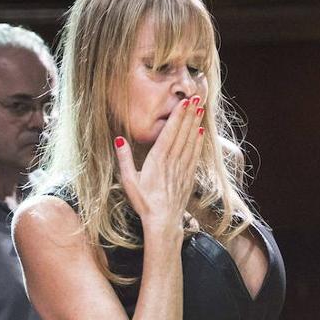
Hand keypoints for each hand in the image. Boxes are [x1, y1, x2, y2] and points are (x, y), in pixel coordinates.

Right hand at [114, 95, 205, 236]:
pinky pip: (194, 155)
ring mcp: (182, 169)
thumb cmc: (144, 202)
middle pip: (182, 134)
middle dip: (189, 114)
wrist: (163, 221)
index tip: (184, 102)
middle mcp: (172, 162)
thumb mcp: (129, 181)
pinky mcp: (188, 176)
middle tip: (196, 98)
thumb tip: (119, 138)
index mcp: (157, 160)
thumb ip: (124, 159)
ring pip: (190, 142)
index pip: (169, 133)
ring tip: (200, 109)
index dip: (178, 116)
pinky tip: (200, 133)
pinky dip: (197, 142)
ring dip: (195, 124)